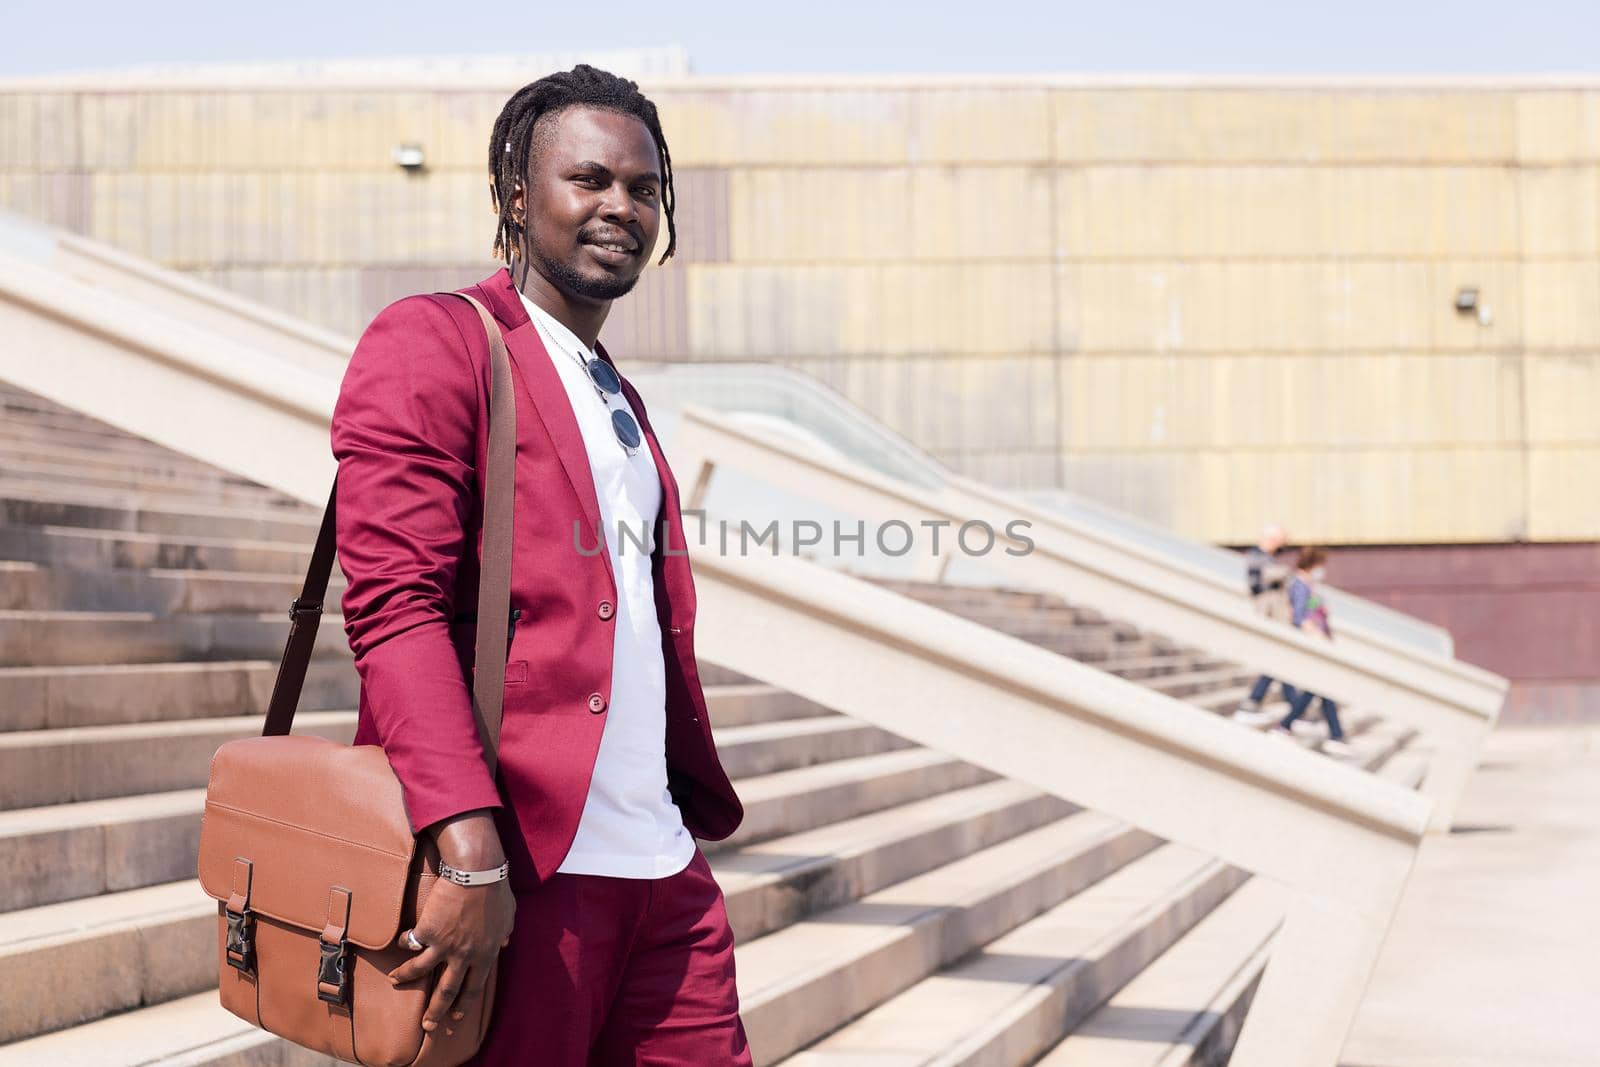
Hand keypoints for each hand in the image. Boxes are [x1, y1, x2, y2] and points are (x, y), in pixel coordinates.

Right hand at [390, 876, 514, 1031]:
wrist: (476, 872)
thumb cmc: (496, 890)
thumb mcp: (508, 915)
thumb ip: (504, 933)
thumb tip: (504, 943)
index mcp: (485, 954)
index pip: (474, 987)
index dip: (464, 1003)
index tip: (457, 1016)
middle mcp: (464, 955)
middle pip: (447, 990)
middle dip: (436, 1011)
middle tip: (427, 1025)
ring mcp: (444, 945)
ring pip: (421, 970)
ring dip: (406, 978)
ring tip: (395, 981)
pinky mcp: (427, 931)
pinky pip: (412, 942)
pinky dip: (405, 942)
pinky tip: (401, 941)